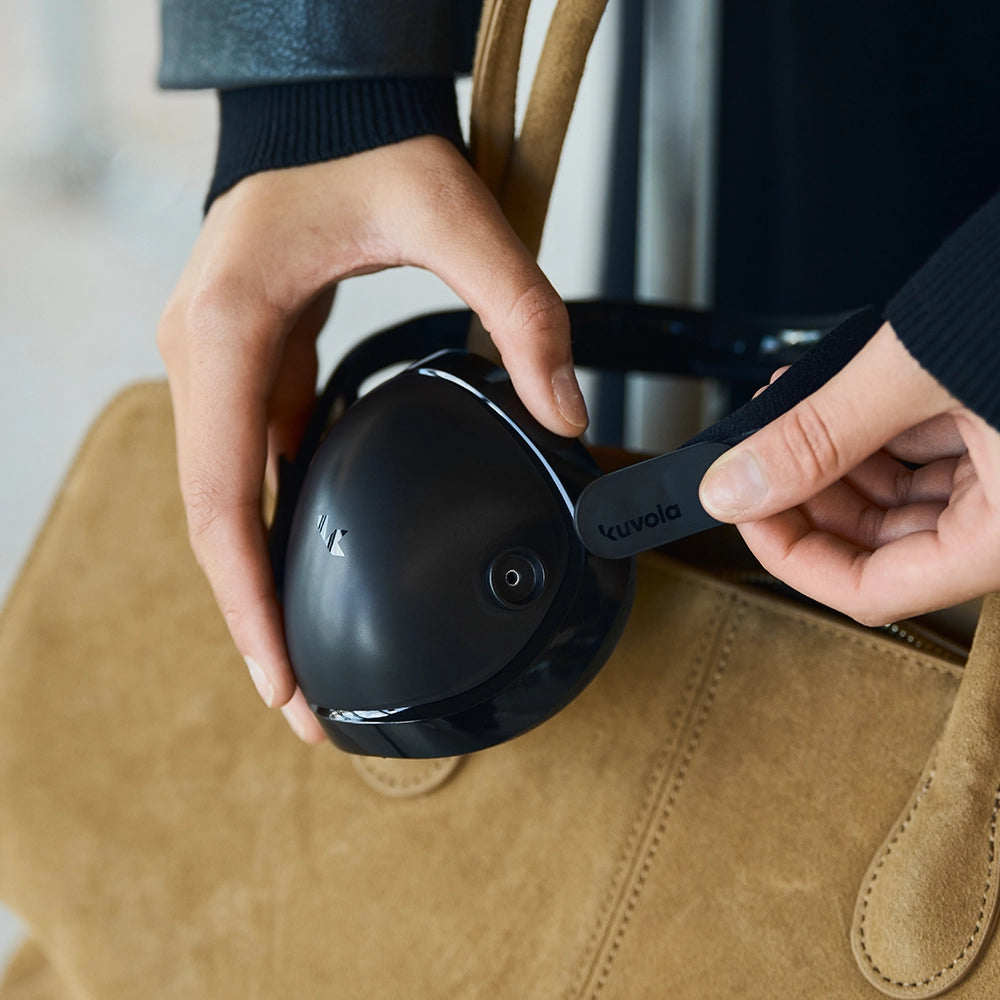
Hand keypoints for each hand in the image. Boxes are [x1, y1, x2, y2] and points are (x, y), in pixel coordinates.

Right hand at [157, 135, 587, 741]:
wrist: (330, 124)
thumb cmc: (373, 157)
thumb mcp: (454, 214)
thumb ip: (524, 309)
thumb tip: (567, 414)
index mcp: (227, 329)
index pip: (220, 496)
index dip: (247, 601)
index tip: (282, 681)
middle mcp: (200, 356)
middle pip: (213, 523)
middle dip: (256, 622)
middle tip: (307, 710)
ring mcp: (215, 368)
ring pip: (224, 505)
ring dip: (261, 588)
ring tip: (307, 666)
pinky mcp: (245, 373)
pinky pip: (250, 472)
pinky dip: (277, 535)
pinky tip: (312, 579)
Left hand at [698, 321, 999, 624]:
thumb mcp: (920, 373)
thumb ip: (818, 433)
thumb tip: (736, 484)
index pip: (871, 590)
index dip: (790, 557)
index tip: (742, 512)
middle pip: (878, 543)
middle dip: (804, 499)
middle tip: (751, 460)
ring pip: (897, 494)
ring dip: (828, 457)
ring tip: (778, 413)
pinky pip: (922, 448)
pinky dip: (866, 427)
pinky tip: (821, 394)